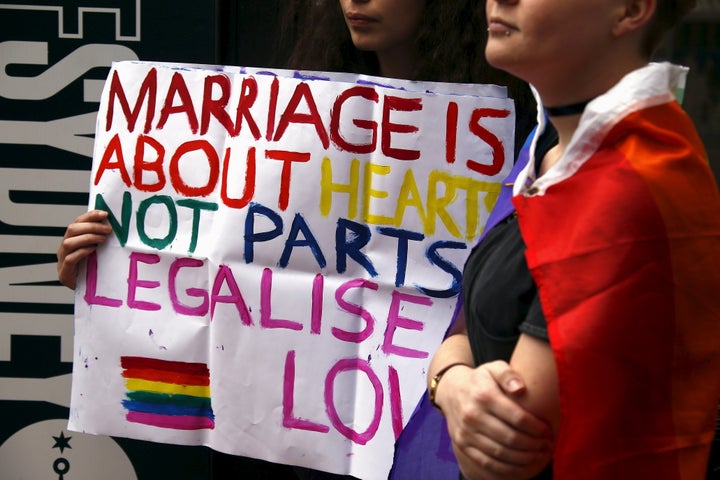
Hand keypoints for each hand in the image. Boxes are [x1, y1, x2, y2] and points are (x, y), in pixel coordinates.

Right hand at [57, 210, 112, 288]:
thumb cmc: (94, 270)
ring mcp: (62, 260)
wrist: (87, 293)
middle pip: (72, 229)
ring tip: (103, 239)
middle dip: (91, 226)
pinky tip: (93, 250)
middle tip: (108, 229)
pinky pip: (70, 259)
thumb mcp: (98, 251)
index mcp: (71, 240)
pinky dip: (82, 252)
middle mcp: (64, 248)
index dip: (90, 216)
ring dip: (87, 237)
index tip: (105, 214)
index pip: (77, 222)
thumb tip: (114, 224)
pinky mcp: (65, 273)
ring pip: (69, 243)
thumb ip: (101, 238)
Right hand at [436, 361, 552, 479]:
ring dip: (524, 459)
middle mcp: (473, 415)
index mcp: (484, 395)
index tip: (548, 431)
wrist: (451, 390)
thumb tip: (520, 388)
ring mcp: (466, 432)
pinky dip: (507, 469)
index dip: (537, 428)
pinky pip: (487, 462)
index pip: (517, 417)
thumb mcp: (493, 368)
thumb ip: (508, 374)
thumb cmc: (480, 379)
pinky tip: (522, 466)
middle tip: (547, 446)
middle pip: (510, 438)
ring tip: (539, 455)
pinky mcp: (462, 444)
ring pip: (500, 453)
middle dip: (534, 445)